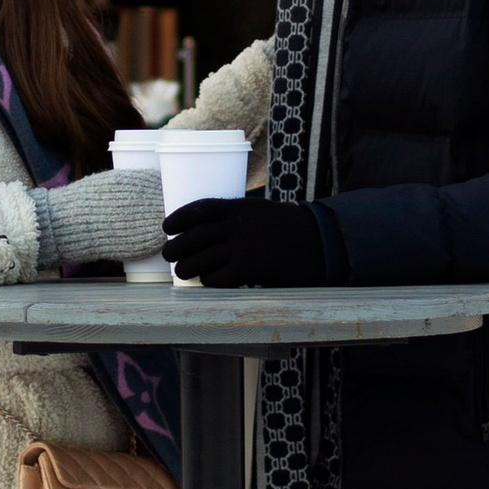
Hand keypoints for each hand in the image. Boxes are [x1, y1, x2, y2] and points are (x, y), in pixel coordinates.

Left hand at [162, 197, 329, 287]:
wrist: (320, 243)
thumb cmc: (290, 229)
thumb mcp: (261, 213)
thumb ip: (236, 218)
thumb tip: (209, 232)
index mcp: (239, 207)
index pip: (200, 209)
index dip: (179, 218)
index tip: (167, 227)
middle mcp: (237, 226)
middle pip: (193, 237)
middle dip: (175, 247)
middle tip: (169, 255)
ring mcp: (243, 247)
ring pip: (200, 260)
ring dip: (186, 268)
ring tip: (183, 272)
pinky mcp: (250, 269)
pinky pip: (217, 278)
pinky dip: (208, 281)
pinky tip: (208, 281)